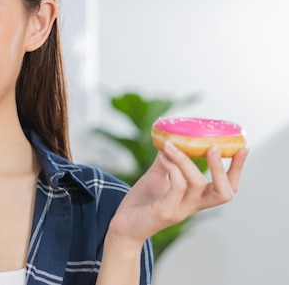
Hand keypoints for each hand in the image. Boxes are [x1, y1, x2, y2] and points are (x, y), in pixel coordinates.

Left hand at [108, 142, 247, 245]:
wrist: (122, 225)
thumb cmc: (141, 203)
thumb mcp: (157, 178)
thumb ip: (167, 162)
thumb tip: (171, 139)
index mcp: (196, 199)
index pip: (227, 187)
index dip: (237, 170)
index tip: (242, 148)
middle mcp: (193, 206)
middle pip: (224, 192)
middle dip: (221, 168)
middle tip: (213, 147)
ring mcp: (180, 210)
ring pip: (198, 184)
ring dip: (186, 160)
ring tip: (172, 146)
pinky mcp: (166, 211)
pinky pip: (177, 186)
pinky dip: (173, 168)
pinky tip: (163, 157)